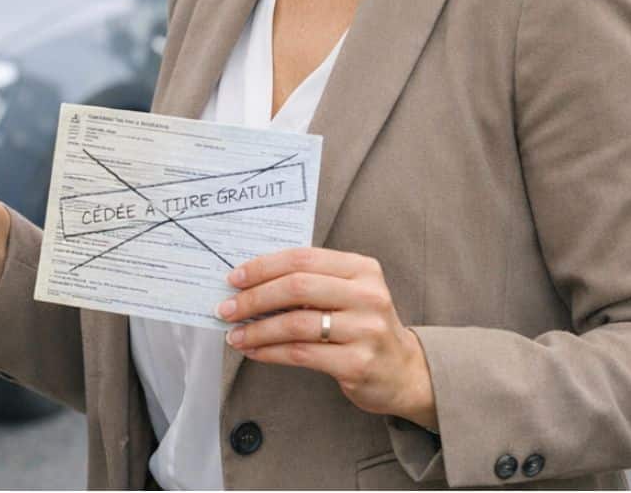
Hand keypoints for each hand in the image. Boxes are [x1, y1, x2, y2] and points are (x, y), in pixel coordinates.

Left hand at [220, 247, 436, 427]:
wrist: (405, 372)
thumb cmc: (363, 326)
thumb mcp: (347, 293)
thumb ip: (310, 281)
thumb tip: (249, 282)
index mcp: (362, 269)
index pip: (302, 258)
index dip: (263, 267)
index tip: (234, 278)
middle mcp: (367, 295)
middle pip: (297, 288)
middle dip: (253, 298)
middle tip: (226, 309)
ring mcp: (365, 330)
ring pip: (295, 323)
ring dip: (257, 329)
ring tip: (235, 335)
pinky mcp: (358, 363)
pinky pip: (301, 353)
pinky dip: (270, 352)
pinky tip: (254, 351)